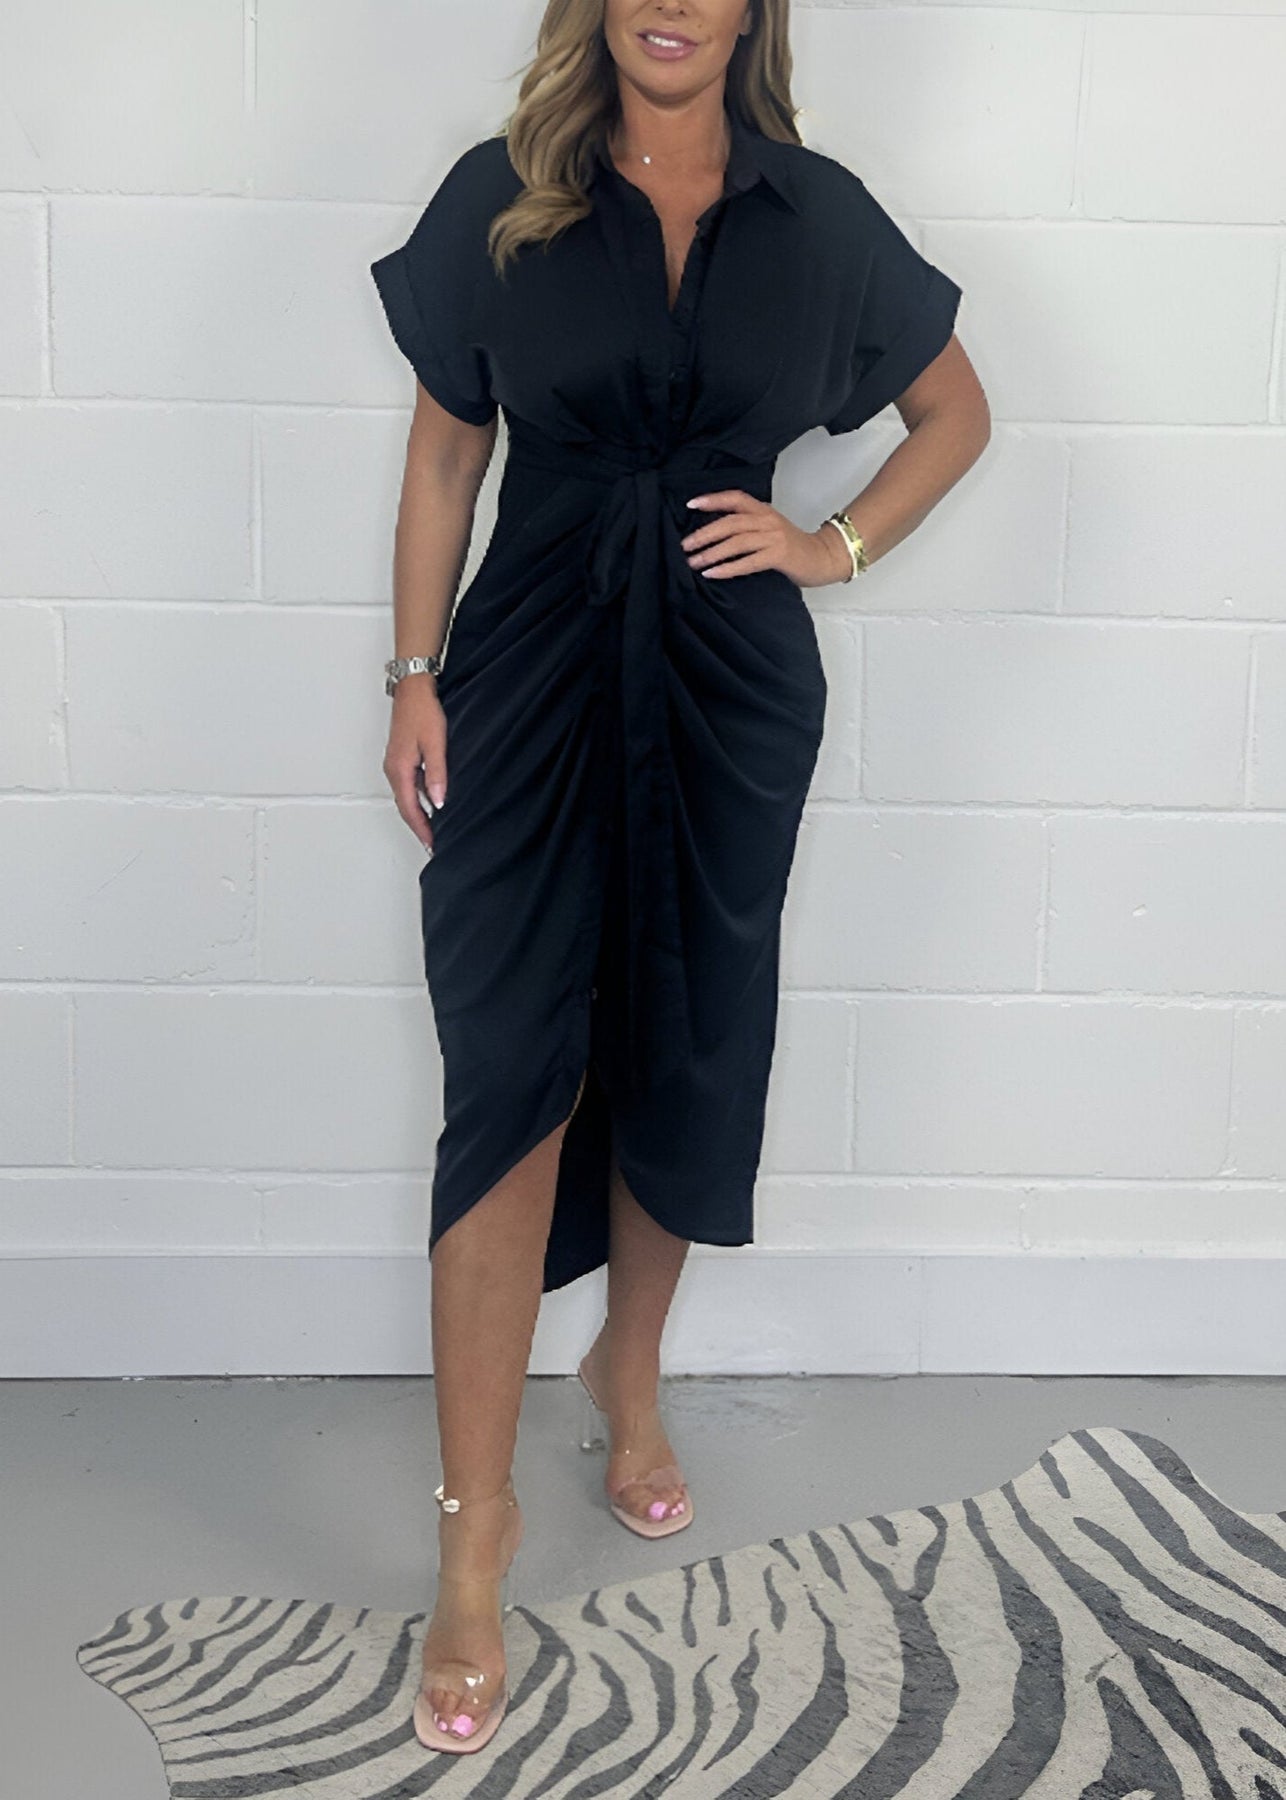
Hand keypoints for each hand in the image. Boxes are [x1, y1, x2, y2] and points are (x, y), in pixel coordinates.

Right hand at [383, 675, 445, 853]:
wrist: (412, 689)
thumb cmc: (422, 712)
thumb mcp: (435, 744)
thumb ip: (436, 774)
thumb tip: (438, 802)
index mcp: (400, 770)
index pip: (410, 809)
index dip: (422, 829)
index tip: (431, 844)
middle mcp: (393, 770)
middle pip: (405, 807)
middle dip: (419, 827)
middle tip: (432, 843)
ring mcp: (395, 764)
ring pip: (405, 797)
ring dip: (418, 814)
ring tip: (432, 829)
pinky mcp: (400, 758)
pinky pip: (407, 786)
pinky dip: (417, 800)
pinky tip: (429, 803)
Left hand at [679, 490, 851, 589]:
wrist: (822, 557)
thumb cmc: (791, 546)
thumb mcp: (769, 527)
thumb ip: (747, 525)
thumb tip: (712, 533)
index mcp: (763, 509)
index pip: (734, 498)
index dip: (712, 499)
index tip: (690, 504)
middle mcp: (767, 519)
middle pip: (730, 522)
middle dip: (704, 534)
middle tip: (685, 546)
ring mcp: (774, 537)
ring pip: (736, 542)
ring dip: (711, 553)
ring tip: (693, 562)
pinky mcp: (779, 555)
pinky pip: (747, 562)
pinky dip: (727, 568)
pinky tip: (712, 573)